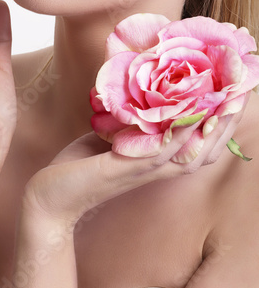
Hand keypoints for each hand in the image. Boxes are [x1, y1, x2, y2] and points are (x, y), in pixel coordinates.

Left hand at [22, 105, 247, 224]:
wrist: (49, 196)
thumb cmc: (81, 165)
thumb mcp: (112, 136)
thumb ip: (131, 120)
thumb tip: (142, 92)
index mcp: (155, 158)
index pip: (199, 143)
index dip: (220, 120)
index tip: (236, 93)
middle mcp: (154, 168)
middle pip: (202, 148)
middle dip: (224, 121)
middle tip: (241, 93)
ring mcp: (138, 171)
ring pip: (184, 153)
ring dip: (207, 128)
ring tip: (225, 102)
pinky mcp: (117, 172)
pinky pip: (151, 156)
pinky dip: (170, 140)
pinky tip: (185, 123)